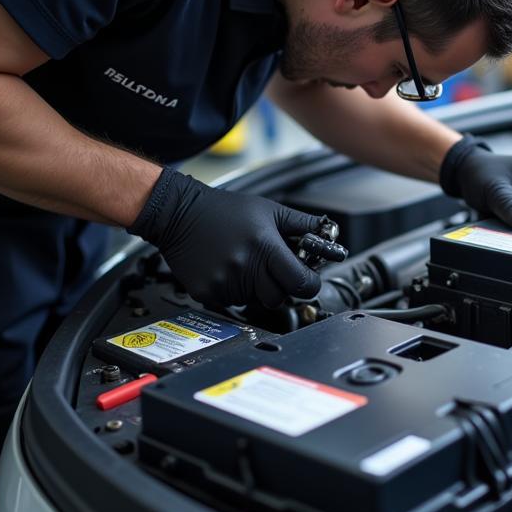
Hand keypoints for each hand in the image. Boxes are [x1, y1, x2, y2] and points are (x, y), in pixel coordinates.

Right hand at [130, 168, 323, 306]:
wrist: (180, 213)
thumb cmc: (225, 209)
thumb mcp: (270, 210)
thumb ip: (303, 224)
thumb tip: (330, 233)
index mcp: (266, 247)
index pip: (301, 283)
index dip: (309, 283)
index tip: (308, 279)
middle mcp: (246, 268)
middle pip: (279, 297)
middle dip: (281, 286)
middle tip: (272, 269)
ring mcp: (225, 283)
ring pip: (255, 301)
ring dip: (256, 288)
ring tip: (245, 263)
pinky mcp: (207, 293)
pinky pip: (231, 302)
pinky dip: (234, 291)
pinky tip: (228, 269)